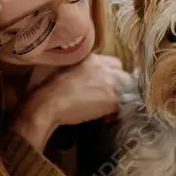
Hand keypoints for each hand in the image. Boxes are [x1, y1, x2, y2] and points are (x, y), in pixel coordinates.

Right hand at [12, 55, 132, 150]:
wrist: (48, 104)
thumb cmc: (52, 91)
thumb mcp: (70, 72)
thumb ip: (85, 72)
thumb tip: (94, 85)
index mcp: (91, 57)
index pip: (114, 63)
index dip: (112, 76)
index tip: (106, 87)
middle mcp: (103, 66)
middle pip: (123, 75)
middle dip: (119, 87)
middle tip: (109, 99)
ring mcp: (109, 80)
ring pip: (126, 89)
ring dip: (120, 99)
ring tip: (108, 110)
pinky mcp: (112, 97)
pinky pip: (122, 104)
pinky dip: (116, 111)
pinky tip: (106, 117)